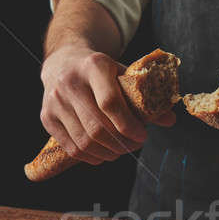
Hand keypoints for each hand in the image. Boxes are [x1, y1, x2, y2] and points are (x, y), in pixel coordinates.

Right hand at [40, 45, 174, 164]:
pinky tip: (105, 153)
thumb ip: (147, 97)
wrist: (63, 62)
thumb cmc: (101, 73)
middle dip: (122, 144)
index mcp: (94, 66)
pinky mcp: (46, 117)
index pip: (110, 103)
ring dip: (109, 153)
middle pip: (98, 128)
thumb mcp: (124, 75)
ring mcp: (55, 101)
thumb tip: (171, 120)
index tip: (143, 136)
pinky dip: (92, 157)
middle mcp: (70, 82)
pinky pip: (72, 148)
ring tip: (122, 149)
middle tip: (135, 145)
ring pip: (85, 142)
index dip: (129, 125)